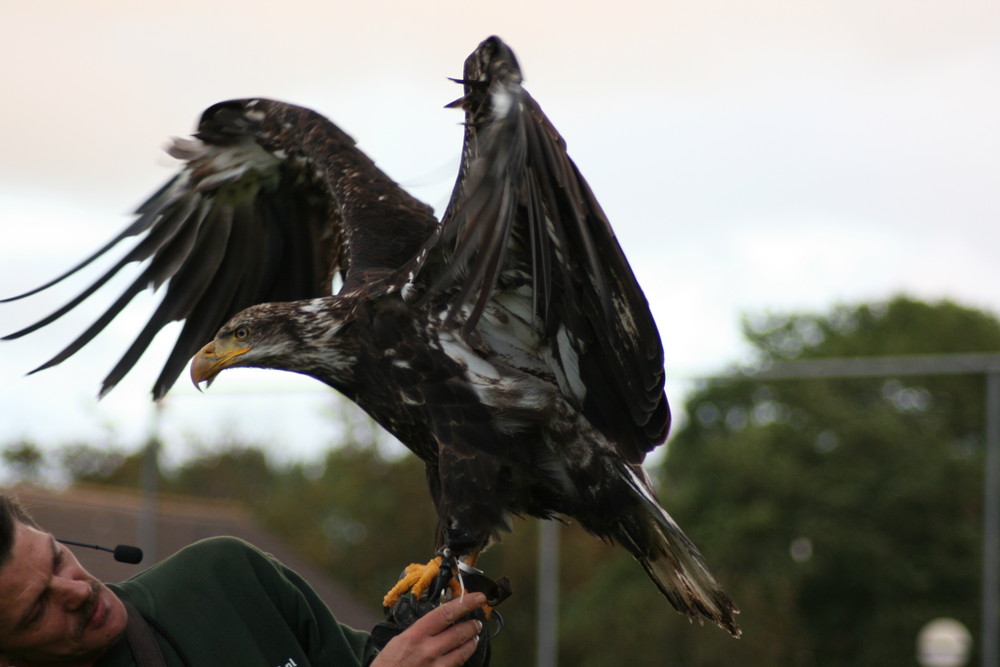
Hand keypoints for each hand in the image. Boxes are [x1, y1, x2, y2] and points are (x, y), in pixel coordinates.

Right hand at [371, 593, 486, 666]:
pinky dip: (463, 657)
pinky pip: (457, 665)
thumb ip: (420, 630)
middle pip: (460, 632)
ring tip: (474, 636)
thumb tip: (439, 619)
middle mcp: (428, 650)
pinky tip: (463, 654)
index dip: (465, 603)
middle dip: (473, 625)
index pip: (446, 613)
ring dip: (472, 641)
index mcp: (416, 634)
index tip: (478, 597)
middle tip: (477, 622)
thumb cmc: (388, 663)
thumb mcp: (400, 640)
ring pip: (463, 651)